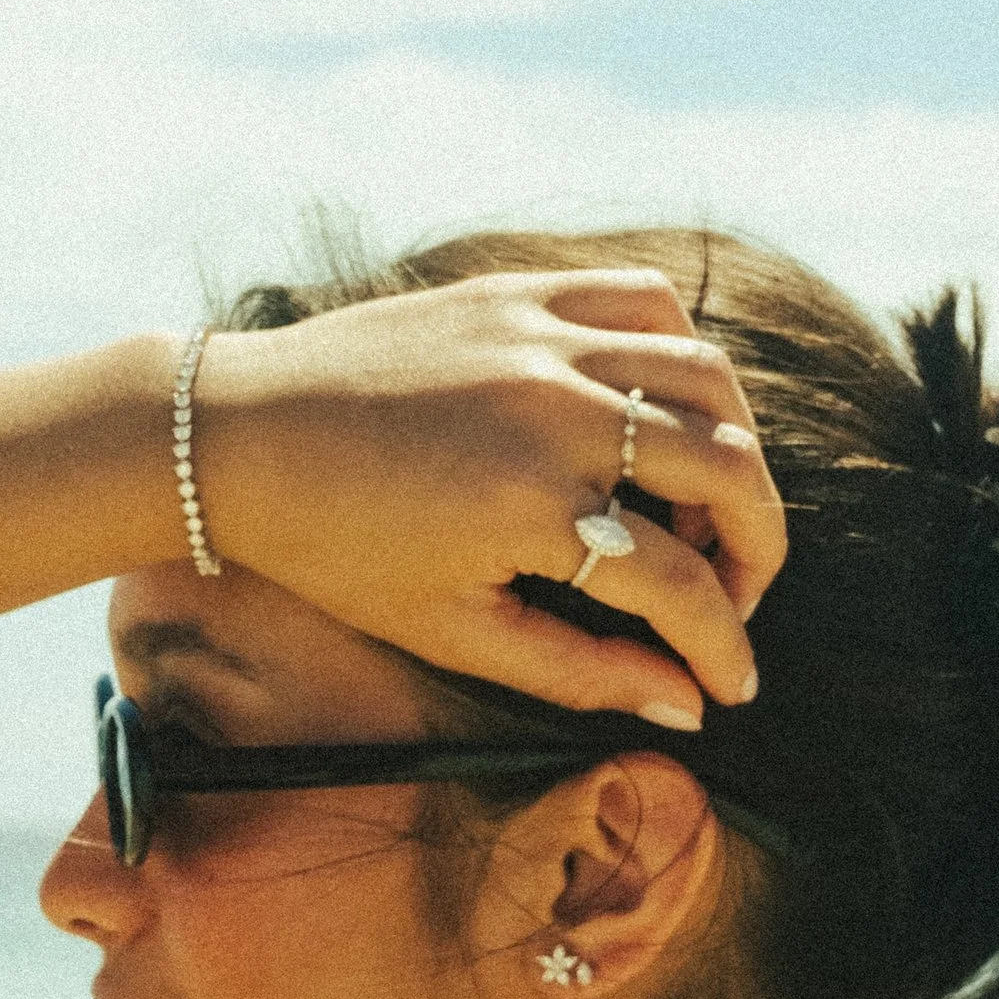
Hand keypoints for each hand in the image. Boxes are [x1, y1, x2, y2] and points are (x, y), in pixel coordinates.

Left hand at [195, 269, 784, 716]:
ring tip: (705, 511)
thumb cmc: (337, 551)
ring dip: (736, 454)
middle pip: (728, 472)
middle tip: (734, 596)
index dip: (722, 647)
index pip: (683, 587)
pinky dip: (685, 356)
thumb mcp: (451, 633)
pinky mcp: (524, 291)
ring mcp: (545, 339)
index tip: (732, 684)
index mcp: (534, 510)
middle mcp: (556, 413)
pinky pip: (652, 302)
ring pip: (711, 382)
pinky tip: (666, 412)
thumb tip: (684, 707)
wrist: (241, 437)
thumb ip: (579, 673)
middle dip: (756, 551)